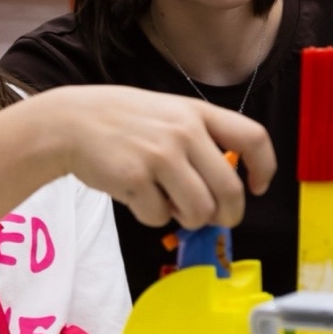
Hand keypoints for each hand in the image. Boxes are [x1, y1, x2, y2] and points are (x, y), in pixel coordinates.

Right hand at [35, 87, 270, 230]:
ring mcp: (160, 156)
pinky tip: (137, 196)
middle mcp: (184, 132)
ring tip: (169, 203)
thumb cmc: (122, 123)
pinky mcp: (135, 179)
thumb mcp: (168, 114)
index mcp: (197, 113)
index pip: (253, 138)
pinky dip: (152, 217)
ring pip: (200, 212)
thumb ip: (200, 142)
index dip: (264, 168)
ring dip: (189, 220)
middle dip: (228, 216)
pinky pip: (161, 218)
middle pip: (231, 192)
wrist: (68, 123)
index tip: (257, 186)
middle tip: (214, 218)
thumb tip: (230, 189)